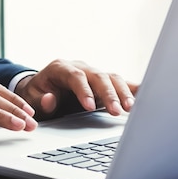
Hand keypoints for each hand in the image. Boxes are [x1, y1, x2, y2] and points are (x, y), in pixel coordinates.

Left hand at [14, 59, 138, 119]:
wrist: (40, 91)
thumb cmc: (36, 95)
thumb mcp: (31, 99)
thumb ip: (40, 101)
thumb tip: (48, 100)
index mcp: (60, 68)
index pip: (75, 77)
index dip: (84, 90)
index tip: (90, 107)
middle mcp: (80, 67)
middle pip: (98, 76)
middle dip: (109, 94)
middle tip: (116, 111)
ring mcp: (93, 74)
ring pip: (112, 78)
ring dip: (123, 93)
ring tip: (131, 109)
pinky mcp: (104, 83)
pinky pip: (120, 83)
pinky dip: (132, 89)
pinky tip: (146, 97)